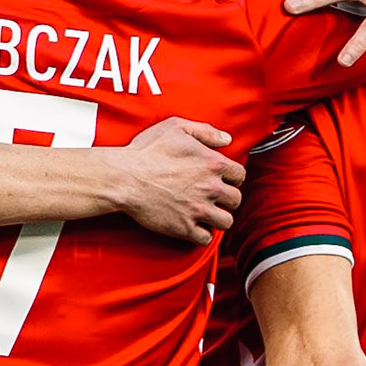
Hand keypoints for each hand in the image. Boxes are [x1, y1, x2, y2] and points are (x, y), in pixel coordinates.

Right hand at [103, 116, 242, 240]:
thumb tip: (226, 138)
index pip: (240, 175)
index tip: (223, 180)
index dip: (232, 178)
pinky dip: (202, 234)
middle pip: (235, 200)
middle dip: (227, 199)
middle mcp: (211, 188)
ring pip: (226, 221)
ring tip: (207, 214)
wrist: (125, 178)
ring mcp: (199, 210)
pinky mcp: (184, 227)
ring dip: (218, 218)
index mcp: (213, 163)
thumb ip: (205, 131)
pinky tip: (194, 226)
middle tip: (214, 198)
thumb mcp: (176, 127)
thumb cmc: (147, 151)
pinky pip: (206, 238)